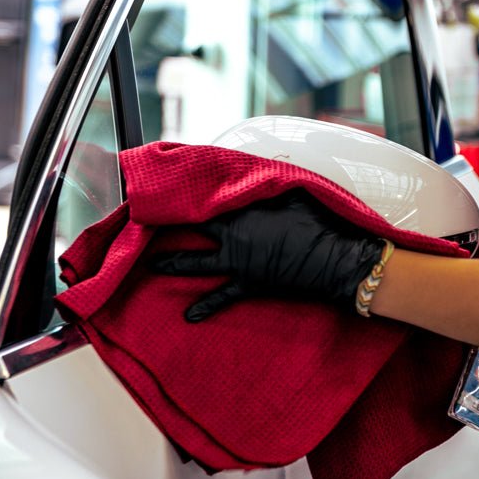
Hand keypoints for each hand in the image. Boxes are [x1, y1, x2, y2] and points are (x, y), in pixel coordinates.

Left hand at [154, 189, 383, 321]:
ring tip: (152, 264)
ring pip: (197, 263)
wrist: (331, 259)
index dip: (190, 194)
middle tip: (147, 223)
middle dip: (170, 225)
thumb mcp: (297, 194)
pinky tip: (188, 316)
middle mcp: (234, 236)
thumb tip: (275, 161)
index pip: (209, 199)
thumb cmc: (317, 223)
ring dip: (174, 264)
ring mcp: (238, 262)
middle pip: (194, 229)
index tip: (171, 190)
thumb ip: (277, 181)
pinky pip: (221, 297)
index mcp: (244, 210)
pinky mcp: (248, 285)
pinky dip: (205, 307)